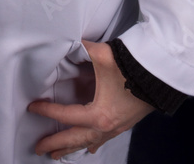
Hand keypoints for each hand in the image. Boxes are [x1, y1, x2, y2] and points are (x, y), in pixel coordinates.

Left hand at [28, 39, 153, 158]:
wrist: (160, 75)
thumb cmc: (132, 68)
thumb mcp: (102, 56)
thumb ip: (81, 49)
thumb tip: (67, 41)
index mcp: (99, 114)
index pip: (66, 116)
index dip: (47, 111)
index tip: (33, 107)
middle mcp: (106, 126)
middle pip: (74, 138)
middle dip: (55, 144)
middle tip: (38, 147)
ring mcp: (116, 127)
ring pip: (88, 142)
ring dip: (71, 148)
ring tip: (57, 155)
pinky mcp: (123, 124)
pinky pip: (103, 139)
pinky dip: (92, 143)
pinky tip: (89, 147)